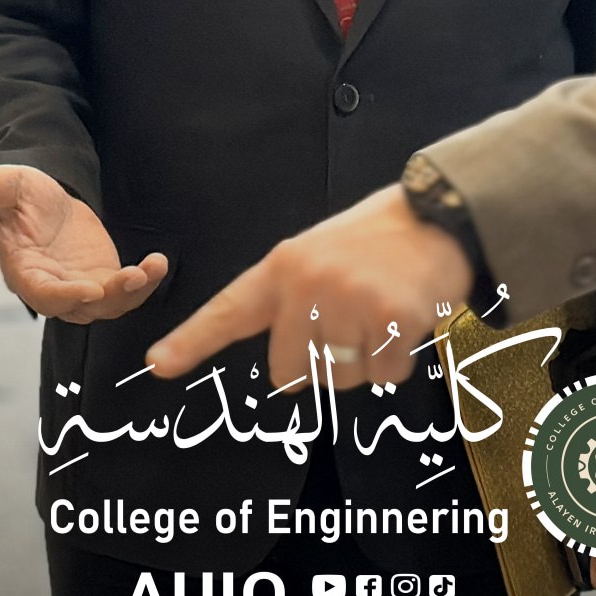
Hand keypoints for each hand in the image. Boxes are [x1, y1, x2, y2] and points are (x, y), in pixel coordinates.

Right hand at [0, 164, 168, 321]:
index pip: (44, 295)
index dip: (66, 297)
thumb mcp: (12, 186)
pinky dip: (144, 281)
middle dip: (109, 297)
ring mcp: (81, 288)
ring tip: (153, 268)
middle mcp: (54, 289)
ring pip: (109, 305)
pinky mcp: (104, 281)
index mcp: (25, 272)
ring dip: (133, 291)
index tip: (91, 291)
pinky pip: (126, 291)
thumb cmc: (23, 198)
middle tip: (133, 278)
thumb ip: (0, 187)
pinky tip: (159, 262)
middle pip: (82, 308)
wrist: (46, 206)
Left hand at [147, 185, 474, 391]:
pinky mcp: (393, 319)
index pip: (230, 310)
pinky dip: (397, 361)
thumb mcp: (318, 255)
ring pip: (340, 380)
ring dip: (362, 362)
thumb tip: (287, 374)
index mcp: (284, 267)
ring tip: (378, 314)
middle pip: (289, 372)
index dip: (191, 341)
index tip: (158, 364)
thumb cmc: (374, 243)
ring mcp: (352, 302)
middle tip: (347, 325)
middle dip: (317, 365)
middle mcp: (310, 285)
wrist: (437, 216)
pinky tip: (404, 321)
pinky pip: (384, 376)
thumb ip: (291, 302)